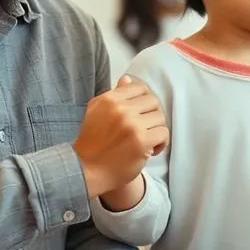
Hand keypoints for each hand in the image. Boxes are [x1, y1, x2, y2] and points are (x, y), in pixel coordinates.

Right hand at [74, 75, 168, 198]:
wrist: (86, 170)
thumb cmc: (93, 143)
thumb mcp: (96, 112)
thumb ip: (114, 95)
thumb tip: (127, 79)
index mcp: (109, 99)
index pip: (140, 88)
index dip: (144, 102)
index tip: (141, 115)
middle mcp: (120, 109)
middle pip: (153, 102)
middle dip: (152, 116)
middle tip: (145, 130)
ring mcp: (131, 124)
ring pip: (160, 118)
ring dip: (156, 131)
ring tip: (147, 141)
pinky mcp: (141, 141)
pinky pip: (164, 133)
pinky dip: (161, 143)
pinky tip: (151, 150)